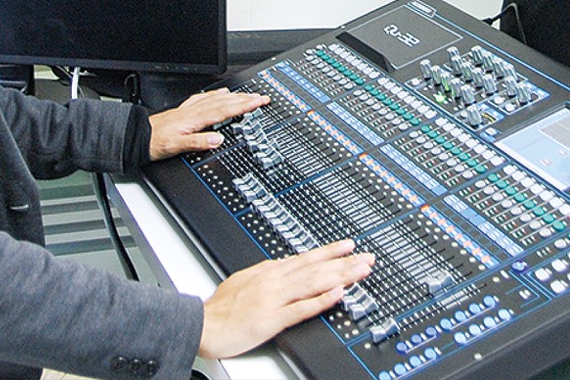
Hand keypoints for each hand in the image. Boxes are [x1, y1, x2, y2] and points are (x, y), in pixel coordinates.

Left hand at [148, 88, 269, 160]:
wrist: (138, 137)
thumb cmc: (155, 142)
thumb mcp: (176, 146)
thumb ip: (198, 142)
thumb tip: (218, 139)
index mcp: (195, 119)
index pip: (225, 110)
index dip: (243, 106)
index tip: (258, 101)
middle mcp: (194, 111)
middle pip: (225, 102)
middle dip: (244, 99)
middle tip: (261, 97)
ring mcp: (190, 109)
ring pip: (216, 99)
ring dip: (234, 96)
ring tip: (247, 94)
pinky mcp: (185, 110)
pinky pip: (205, 98)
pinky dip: (216, 95)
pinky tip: (220, 94)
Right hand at [199, 240, 374, 359]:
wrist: (203, 323)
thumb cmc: (221, 307)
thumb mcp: (245, 279)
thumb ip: (267, 273)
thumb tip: (283, 264)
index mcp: (269, 271)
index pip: (306, 259)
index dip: (330, 252)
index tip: (349, 247)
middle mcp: (275, 281)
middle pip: (316, 268)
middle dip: (344, 263)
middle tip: (366, 258)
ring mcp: (274, 299)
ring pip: (314, 283)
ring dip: (340, 276)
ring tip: (360, 271)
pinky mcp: (271, 319)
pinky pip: (300, 309)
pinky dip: (320, 300)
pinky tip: (336, 295)